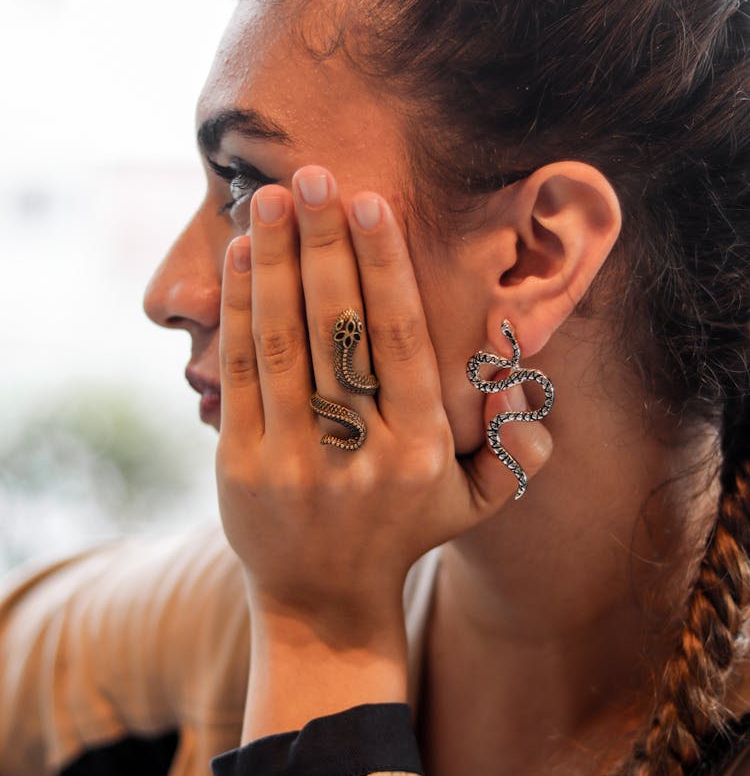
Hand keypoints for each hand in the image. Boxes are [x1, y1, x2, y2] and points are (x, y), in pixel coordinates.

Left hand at [215, 167, 551, 733]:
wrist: (324, 601)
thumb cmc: (405, 531)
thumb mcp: (477, 500)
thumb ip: (516, 444)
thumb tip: (519, 376)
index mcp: (421, 448)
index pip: (402, 339)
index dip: (384, 266)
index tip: (372, 202)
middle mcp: (360, 450)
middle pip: (339, 327)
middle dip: (325, 243)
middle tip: (314, 174)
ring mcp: (296, 458)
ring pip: (284, 340)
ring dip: (277, 261)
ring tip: (273, 197)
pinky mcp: (243, 465)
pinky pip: (243, 372)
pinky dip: (241, 309)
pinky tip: (246, 256)